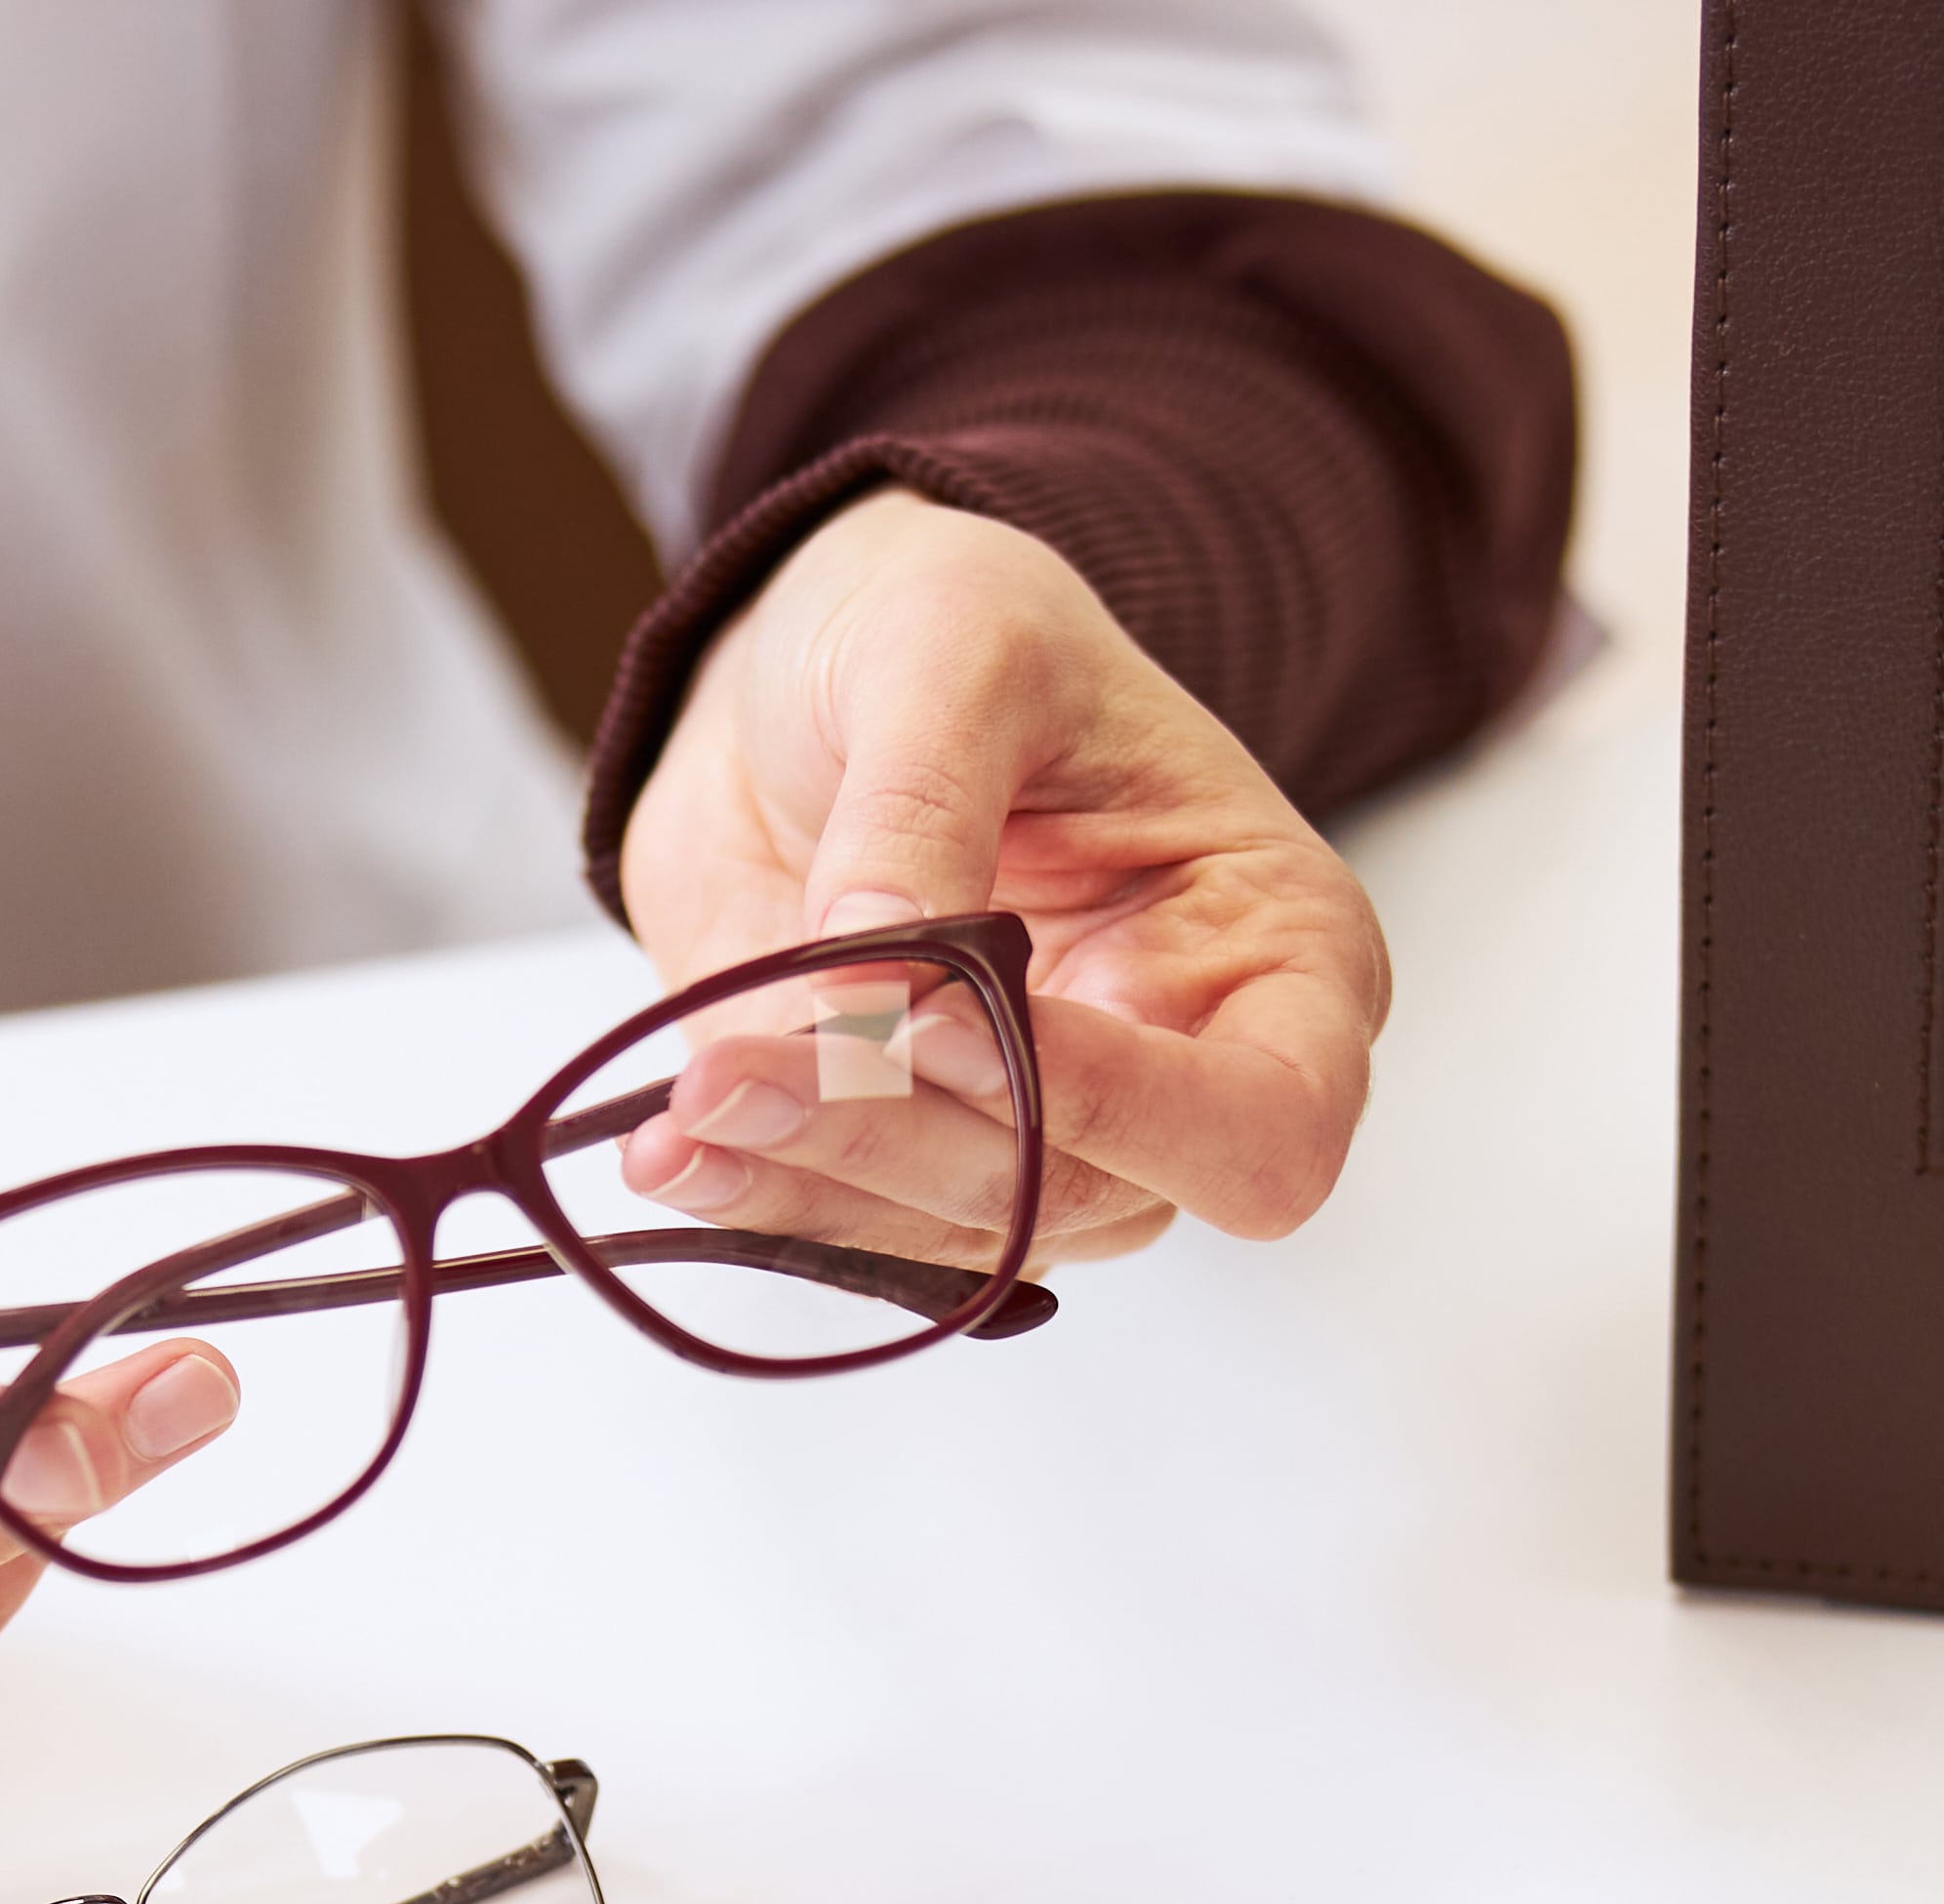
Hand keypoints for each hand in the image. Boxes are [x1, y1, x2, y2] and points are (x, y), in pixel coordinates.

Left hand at [610, 490, 1389, 1274]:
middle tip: (759, 1057)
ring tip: (686, 1104)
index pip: (1263, 1132)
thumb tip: (871, 976)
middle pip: (1082, 1195)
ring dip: (814, 1180)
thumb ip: (924, 806)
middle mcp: (1172, 1077)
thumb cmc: (953, 627)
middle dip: (910, 1137)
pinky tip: (671, 1150)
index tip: (952, 1021)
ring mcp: (1038, 1133)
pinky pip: (849, 1229)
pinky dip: (756, 1199)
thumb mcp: (957, 648)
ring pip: (956, 1235)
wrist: (809, 661)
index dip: (1121, 1112)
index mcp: (1272, 954)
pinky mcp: (903, 1148)